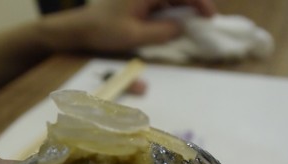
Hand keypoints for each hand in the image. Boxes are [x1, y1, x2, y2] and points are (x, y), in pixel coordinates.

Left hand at [0, 0, 215, 88]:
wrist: (77, 29)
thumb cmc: (102, 31)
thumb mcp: (134, 36)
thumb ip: (162, 32)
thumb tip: (184, 28)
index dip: (200, 2)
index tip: (210, 18)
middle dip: (195, 5)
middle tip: (207, 23)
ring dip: (184, 10)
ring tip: (195, 26)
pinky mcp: (137, 3)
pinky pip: (161, 4)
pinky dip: (171, 13)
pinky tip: (176, 26)